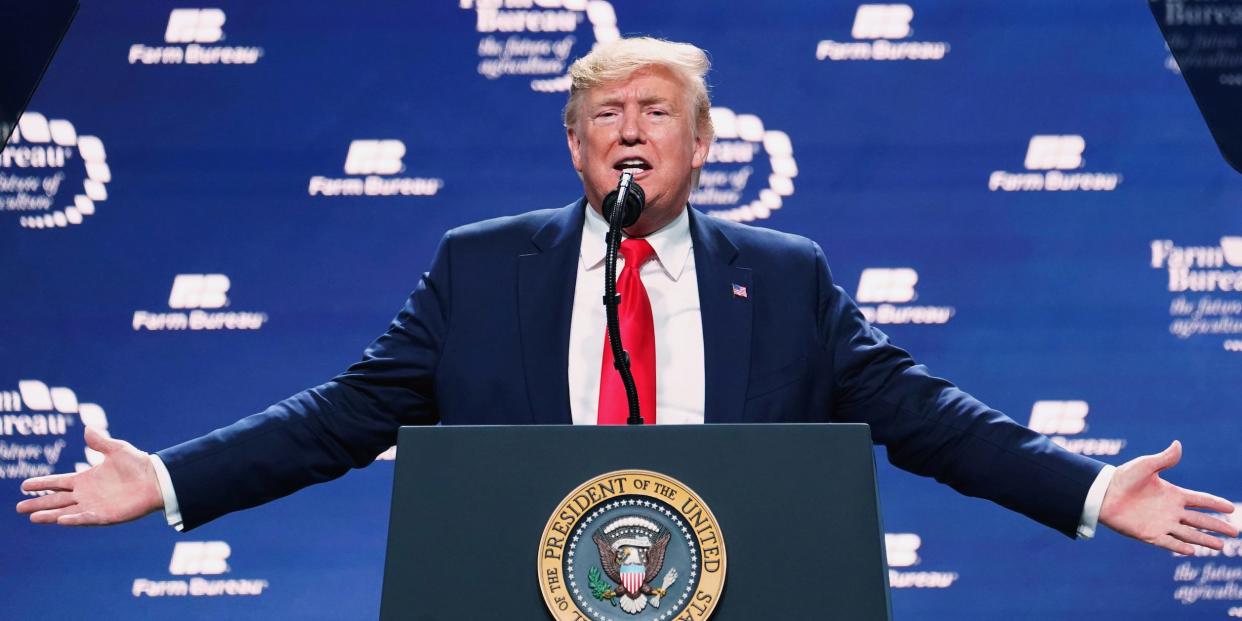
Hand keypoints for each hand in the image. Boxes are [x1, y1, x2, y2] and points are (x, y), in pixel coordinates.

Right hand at [15, 426, 163, 525]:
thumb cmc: (139, 464)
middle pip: (57, 500)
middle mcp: (87, 494)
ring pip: (66, 511)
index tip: (24, 485)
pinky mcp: (105, 515)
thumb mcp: (117, 449)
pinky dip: (73, 519)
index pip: (58, 482)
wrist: (157, 480)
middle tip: (19, 508)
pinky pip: (85, 518)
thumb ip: (100, 442)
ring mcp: (94, 506)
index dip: (42, 484)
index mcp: (86, 479)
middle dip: (38, 503)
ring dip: (49, 514)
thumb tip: (87, 429)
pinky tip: (60, 519)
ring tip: (32, 517)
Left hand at [1100, 440, 1238, 553]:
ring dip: (1204, 540)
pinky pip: (1168, 542)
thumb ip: (1164, 459)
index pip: (1200, 500)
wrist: (1102, 493)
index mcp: (1172, 493)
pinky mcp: (1149, 534)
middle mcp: (1170, 510)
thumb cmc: (1123, 477)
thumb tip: (1178, 444)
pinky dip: (1180, 547)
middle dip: (1217, 526)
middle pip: (1200, 519)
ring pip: (1188, 534)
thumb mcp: (1145, 466)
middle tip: (1235, 531)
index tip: (1231, 508)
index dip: (1215, 503)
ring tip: (1221, 546)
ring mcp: (1161, 523)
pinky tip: (1193, 551)